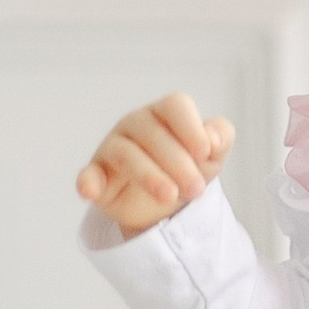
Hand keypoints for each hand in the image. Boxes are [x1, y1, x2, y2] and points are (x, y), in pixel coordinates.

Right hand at [77, 95, 234, 236]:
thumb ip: (220, 137)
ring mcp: (112, 147)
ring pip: (126, 154)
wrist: (165, 203)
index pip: (175, 105)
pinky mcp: (97, 175)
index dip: (191, 127)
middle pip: (153, 134)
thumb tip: (213, 137)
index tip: (205, 153)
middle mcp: (136, 124)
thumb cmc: (188, 167)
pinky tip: (91, 192)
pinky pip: (88, 174)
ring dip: (149, 175)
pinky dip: (88, 181)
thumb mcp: (212, 155)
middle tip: (196, 189)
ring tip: (170, 196)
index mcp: (165, 113)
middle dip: (178, 163)